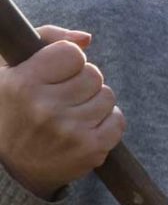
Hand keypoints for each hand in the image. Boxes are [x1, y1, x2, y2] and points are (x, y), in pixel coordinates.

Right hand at [0, 26, 126, 198]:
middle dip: (83, 80)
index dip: (69, 60)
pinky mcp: (89, 151)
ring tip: (75, 110)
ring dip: (95, 100)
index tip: (58, 72)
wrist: (12, 166)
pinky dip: (109, 120)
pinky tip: (89, 124)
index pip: (72, 53)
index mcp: (24, 83)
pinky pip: (118, 121)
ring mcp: (70, 131)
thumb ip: (46, 39)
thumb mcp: (11, 67)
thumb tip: (87, 39)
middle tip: (67, 94)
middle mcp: (47, 108)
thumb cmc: (13, 108)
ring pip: (107, 96)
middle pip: (93, 74)